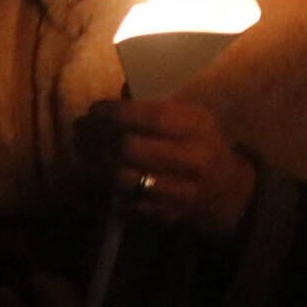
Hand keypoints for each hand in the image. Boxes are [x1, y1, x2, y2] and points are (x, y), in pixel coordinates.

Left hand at [77, 99, 255, 235]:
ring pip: (124, 179)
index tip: (95, 109)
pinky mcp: (167, 214)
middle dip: (98, 137)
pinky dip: (106, 187)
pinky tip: (98, 173)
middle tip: (81, 129)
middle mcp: (192, 160)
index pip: (152, 117)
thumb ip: (157, 103)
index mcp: (197, 127)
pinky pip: (126, 202)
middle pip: (131, 149)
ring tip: (82, 150)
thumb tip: (119, 92)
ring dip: (95, 164)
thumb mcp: (190, 115)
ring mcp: (181, 192)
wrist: (225, 188)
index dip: (117, 112)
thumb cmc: (199, 141)